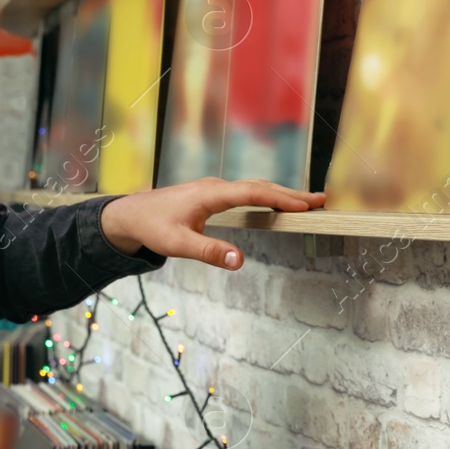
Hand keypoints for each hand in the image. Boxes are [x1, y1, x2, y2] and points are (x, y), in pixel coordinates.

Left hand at [99, 177, 326, 269]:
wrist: (128, 215)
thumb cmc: (152, 228)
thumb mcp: (178, 245)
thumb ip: (209, 252)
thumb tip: (240, 261)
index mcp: (211, 194)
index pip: (254, 193)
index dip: (282, 198)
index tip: (306, 205)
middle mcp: (216, 187)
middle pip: (260, 187)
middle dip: (291, 194)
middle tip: (321, 202)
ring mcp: (214, 189)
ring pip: (254, 188)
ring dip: (280, 194)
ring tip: (307, 203)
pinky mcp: (212, 195)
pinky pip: (246, 193)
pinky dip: (266, 197)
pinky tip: (276, 204)